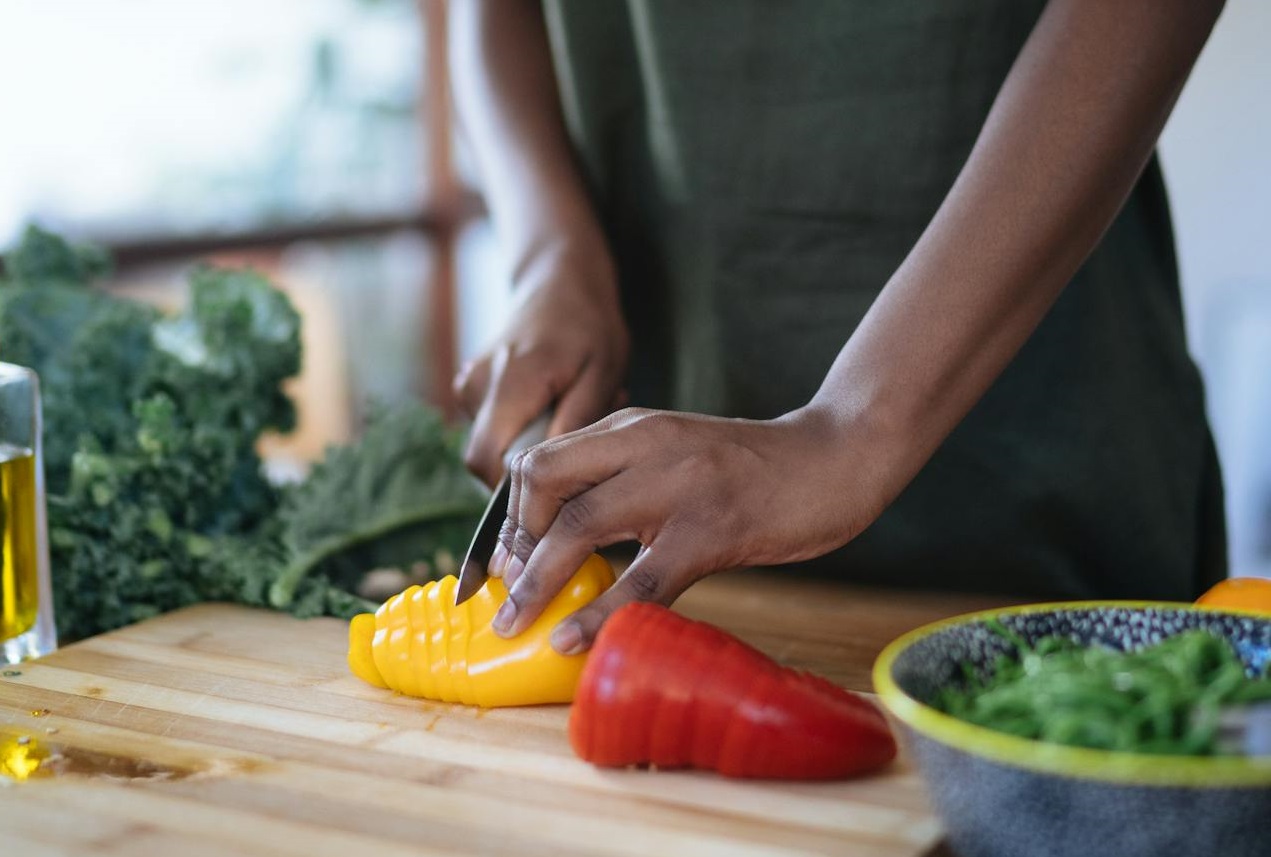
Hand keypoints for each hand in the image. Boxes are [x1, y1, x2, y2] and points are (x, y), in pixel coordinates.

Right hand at [454, 251, 629, 485]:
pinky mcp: (469, 388)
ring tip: (569, 410)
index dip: (517, 487)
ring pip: (492, 445)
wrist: (558, 281)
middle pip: (485, 461)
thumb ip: (574, 422)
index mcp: (510, 383)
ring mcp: (468, 385)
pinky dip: (522, 426)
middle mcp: (477, 385)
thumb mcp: (602, 373)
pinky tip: (552, 402)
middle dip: (529, 465)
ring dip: (530, 442)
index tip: (559, 481)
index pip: (487, 462)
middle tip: (574, 437)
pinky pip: (493, 428)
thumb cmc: (588, 326)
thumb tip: (551, 473)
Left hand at [487, 406, 890, 653]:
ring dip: (537, 583)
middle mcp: (643, 444)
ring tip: (516, 625)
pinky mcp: (712, 529)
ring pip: (578, 527)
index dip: (509, 516)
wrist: (832, 457)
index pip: (538, 461)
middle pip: (541, 483)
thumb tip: (564, 538)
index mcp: (629, 428)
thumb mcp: (673, 454)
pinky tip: (575, 640)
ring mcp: (677, 484)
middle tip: (509, 595)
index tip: (506, 562)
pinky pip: (641, 579)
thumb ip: (623, 478)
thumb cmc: (749, 468)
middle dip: (513, 545)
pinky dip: (600, 614)